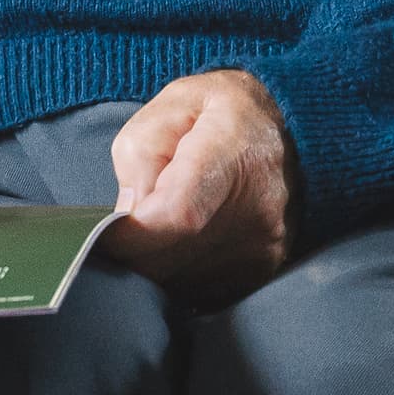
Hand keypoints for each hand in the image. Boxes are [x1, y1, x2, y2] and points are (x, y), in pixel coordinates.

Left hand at [104, 70, 296, 301]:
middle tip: (128, 219)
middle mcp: (256, 207)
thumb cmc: (220, 112)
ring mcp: (264, 245)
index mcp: (230, 153)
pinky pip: (198, 290)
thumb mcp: (171, 104)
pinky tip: (184, 239)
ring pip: (177, 280)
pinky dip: (179, 271)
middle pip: (169, 256)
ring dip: (156, 260)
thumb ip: (139, 156)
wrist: (288, 130)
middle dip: (132, 247)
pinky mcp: (263, 270)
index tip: (105, 233)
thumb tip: (129, 218)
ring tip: (163, 221)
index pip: (177, 213)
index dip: (132, 233)